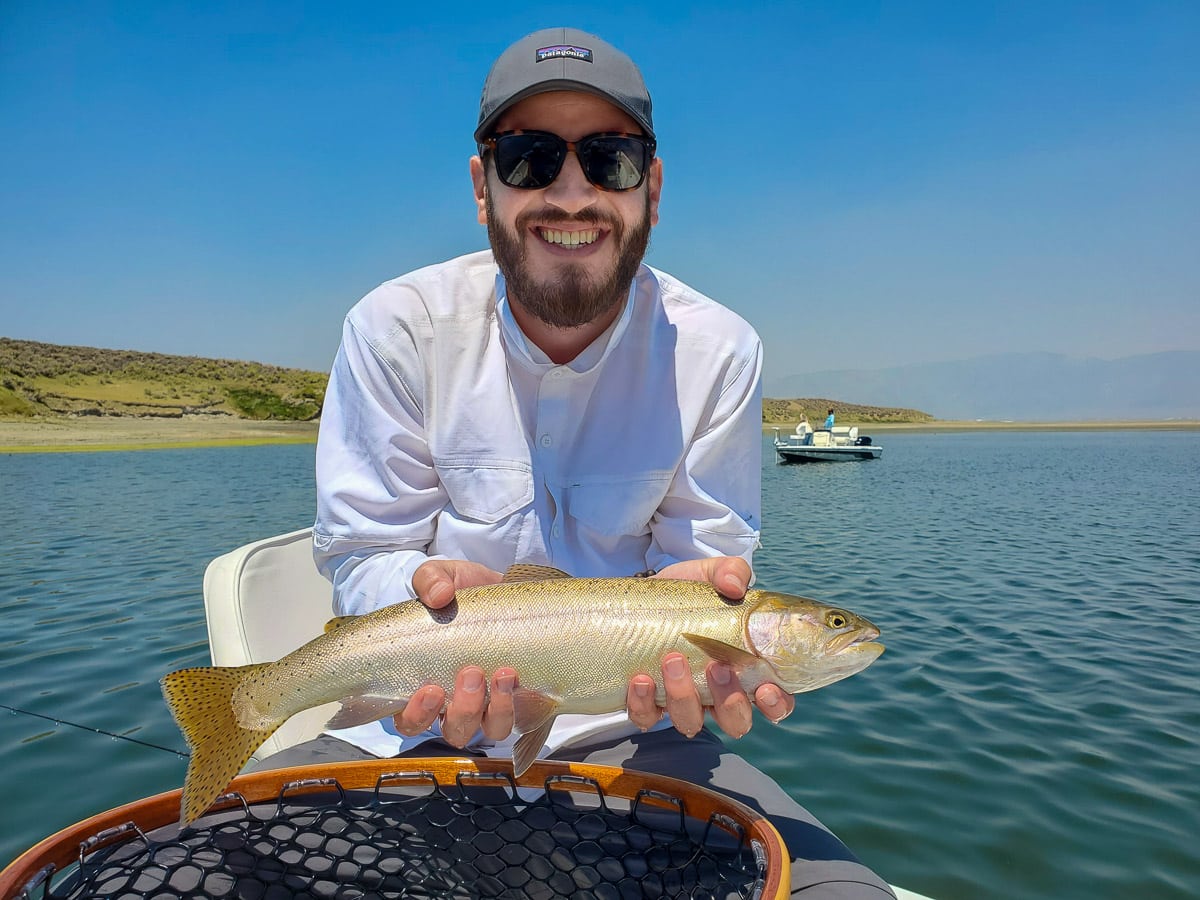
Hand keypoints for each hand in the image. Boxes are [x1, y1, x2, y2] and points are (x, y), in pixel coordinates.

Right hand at [394, 559, 513, 744]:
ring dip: (498, 709)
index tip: (429, 689)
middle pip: (454, 731)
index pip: (409, 719)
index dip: (416, 715)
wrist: (504, 587)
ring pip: (491, 729)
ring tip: (504, 673)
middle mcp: (456, 703)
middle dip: (463, 709)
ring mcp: (491, 703)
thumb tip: (438, 595)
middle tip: (471, 673)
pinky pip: (525, 717)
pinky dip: (524, 704)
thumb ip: (430, 581)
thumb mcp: (440, 577)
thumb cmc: (462, 591)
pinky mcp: (522, 696)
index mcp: (424, 684)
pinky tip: (522, 677)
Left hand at [624, 557, 794, 737]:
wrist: (642, 597)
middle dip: (729, 702)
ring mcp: (683, 702)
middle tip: (717, 667)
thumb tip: (734, 586)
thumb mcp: (711, 575)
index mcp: (746, 670)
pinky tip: (640, 679)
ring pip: (691, 722)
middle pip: (736, 721)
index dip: (776, 704)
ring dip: (683, 697)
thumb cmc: (689, 594)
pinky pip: (648, 718)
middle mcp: (718, 695)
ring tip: (672, 660)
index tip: (766, 688)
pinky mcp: (647, 703)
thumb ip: (731, 572)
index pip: (775, 702)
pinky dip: (643, 704)